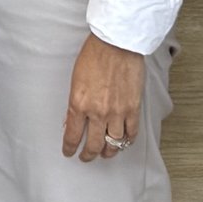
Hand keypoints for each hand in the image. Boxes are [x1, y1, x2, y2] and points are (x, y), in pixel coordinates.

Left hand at [63, 33, 144, 162]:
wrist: (117, 43)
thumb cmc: (95, 55)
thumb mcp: (75, 80)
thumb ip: (74, 103)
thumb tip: (70, 120)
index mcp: (79, 104)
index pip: (72, 136)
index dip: (70, 148)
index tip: (69, 152)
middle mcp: (97, 112)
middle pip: (93, 144)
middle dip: (88, 155)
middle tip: (86, 157)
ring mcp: (117, 112)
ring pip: (113, 143)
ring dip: (108, 151)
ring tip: (105, 153)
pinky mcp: (133, 108)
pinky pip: (131, 133)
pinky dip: (127, 141)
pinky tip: (123, 142)